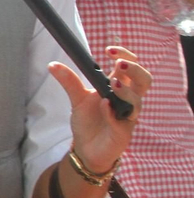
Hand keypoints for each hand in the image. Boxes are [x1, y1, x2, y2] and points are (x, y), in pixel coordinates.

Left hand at [49, 46, 148, 173]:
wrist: (86, 148)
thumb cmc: (89, 121)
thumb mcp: (77, 99)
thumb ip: (69, 82)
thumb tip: (52, 64)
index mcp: (119, 87)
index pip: (131, 67)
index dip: (125, 56)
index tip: (109, 50)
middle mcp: (128, 100)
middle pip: (145, 80)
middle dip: (135, 70)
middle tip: (119, 64)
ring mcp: (127, 117)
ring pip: (138, 101)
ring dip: (126, 90)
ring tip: (113, 83)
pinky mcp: (123, 133)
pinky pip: (123, 122)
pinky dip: (113, 113)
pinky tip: (105, 106)